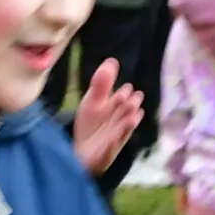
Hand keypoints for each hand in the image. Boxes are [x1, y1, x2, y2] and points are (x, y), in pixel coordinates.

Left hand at [68, 59, 145, 174]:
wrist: (82, 154)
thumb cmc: (91, 125)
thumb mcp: (93, 102)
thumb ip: (102, 83)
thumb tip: (112, 60)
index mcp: (116, 108)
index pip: (122, 97)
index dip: (123, 93)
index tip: (125, 89)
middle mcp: (119, 121)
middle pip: (126, 112)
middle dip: (128, 107)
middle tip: (131, 101)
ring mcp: (115, 138)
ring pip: (123, 129)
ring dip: (127, 124)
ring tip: (131, 118)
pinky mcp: (108, 152)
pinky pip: (111, 148)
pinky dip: (113, 143)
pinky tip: (114, 138)